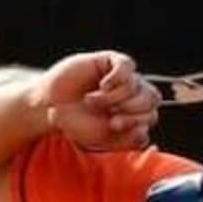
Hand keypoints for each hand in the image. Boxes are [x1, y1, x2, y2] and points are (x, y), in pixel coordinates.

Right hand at [38, 50, 159, 151]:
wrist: (50, 108)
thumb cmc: (77, 123)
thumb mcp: (104, 139)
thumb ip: (127, 140)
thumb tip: (144, 132)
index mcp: (134, 112)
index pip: (151, 116)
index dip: (137, 124)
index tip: (113, 128)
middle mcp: (132, 93)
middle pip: (152, 99)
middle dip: (131, 113)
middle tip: (109, 120)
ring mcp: (124, 76)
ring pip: (138, 85)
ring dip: (114, 98)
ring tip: (90, 102)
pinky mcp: (111, 61)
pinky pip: (127, 66)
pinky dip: (117, 78)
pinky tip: (103, 85)